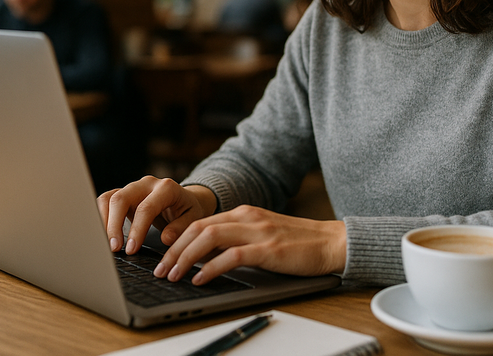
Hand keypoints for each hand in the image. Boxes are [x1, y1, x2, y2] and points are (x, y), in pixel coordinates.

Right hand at [97, 176, 217, 254]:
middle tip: (114, 248)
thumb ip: (181, 227)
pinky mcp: (124, 194)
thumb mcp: (194, 219)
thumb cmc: (188, 210)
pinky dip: (101, 217)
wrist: (185, 200)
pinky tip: (103, 236)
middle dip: (114, 225)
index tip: (131, 249)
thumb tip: (165, 238)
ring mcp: (133, 187)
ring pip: (109, 198)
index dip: (136, 230)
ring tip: (106, 244)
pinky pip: (106, 201)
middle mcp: (147, 184)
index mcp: (166, 188)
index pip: (146, 208)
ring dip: (104, 221)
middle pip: (121, 198)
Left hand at [153, 205, 346, 284]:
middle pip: (198, 228)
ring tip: (173, 275)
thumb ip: (238, 239)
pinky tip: (200, 278)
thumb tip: (206, 257)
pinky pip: (231, 256)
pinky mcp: (268, 249)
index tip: (164, 257)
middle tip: (161, 269)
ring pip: (209, 238)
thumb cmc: (299, 243)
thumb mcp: (263, 235)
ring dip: (186, 257)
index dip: (178, 240)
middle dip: (174, 250)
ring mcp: (258, 231)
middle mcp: (247, 217)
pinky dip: (210, 267)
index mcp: (244, 213)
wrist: (332, 242)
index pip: (200, 222)